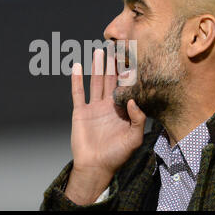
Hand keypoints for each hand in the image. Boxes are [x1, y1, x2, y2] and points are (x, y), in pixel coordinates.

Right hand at [64, 48, 145, 204]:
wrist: (95, 166)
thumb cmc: (117, 155)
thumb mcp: (134, 138)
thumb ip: (138, 119)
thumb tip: (134, 99)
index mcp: (122, 111)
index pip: (126, 88)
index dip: (128, 75)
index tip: (132, 58)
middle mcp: (108, 106)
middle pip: (111, 81)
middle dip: (113, 65)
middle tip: (116, 48)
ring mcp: (93, 107)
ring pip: (95, 82)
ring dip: (97, 67)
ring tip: (100, 52)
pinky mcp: (80, 111)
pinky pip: (78, 92)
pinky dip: (77, 79)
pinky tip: (78, 66)